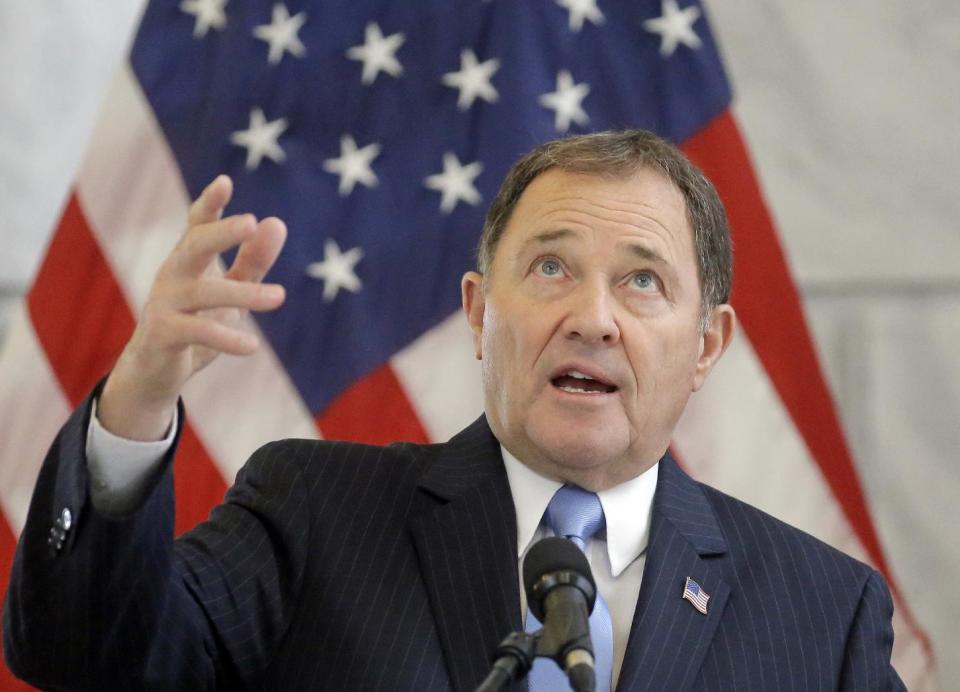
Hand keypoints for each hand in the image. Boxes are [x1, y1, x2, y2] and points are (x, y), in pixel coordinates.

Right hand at [98, 175, 286, 440]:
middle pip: (195, 246)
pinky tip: (252, 347)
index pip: (197, 224)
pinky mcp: (161, 334)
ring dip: (243, 293)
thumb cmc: (197, 321)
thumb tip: (277, 223)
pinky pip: (197, 332)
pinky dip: (226, 338)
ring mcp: (164, 303)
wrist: (155, 371)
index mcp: (189, 259)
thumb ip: (253, 261)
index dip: (209, 204)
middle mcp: (173, 274)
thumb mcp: (231, 291)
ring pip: (203, 292)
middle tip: (250, 222)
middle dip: (221, 233)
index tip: (225, 182)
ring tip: (280, 297)